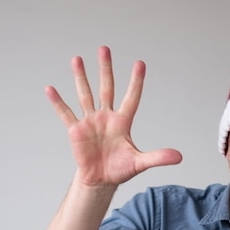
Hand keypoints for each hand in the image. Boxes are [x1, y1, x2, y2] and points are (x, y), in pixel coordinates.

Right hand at [46, 46, 182, 186]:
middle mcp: (106, 117)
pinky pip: (66, 113)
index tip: (140, 63)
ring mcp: (90, 121)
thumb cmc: (121, 169)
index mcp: (123, 122)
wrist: (101, 180)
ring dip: (81, 77)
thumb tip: (179, 157)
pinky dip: (58, 102)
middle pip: (106, 88)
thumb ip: (158, 157)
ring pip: (85, 94)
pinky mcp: (76, 130)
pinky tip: (50, 89)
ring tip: (77, 59)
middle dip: (105, 69)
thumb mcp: (140, 163)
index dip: (136, 82)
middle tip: (104, 49)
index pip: (131, 97)